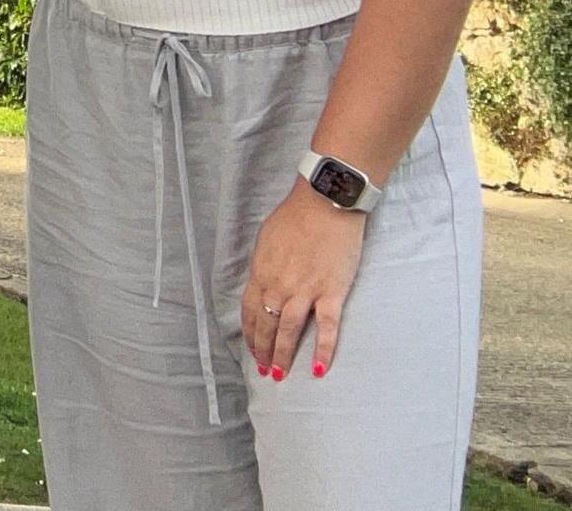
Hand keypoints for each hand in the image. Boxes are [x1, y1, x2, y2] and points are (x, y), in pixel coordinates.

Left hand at [241, 180, 366, 380]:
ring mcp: (304, 291)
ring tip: (280, 374)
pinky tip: (318, 368)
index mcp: (261, 273)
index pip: (249, 311)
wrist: (325, 204)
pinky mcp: (330, 292)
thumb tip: (263, 283)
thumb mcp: (267, 241)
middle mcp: (278, 286)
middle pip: (266, 325)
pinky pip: (326, 327)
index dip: (249, 333)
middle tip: (264, 370)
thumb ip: (264, 266)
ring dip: (283, 355)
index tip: (251, 348)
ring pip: (288, 330)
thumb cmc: (295, 218)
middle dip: (262, 350)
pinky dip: (322, 350)